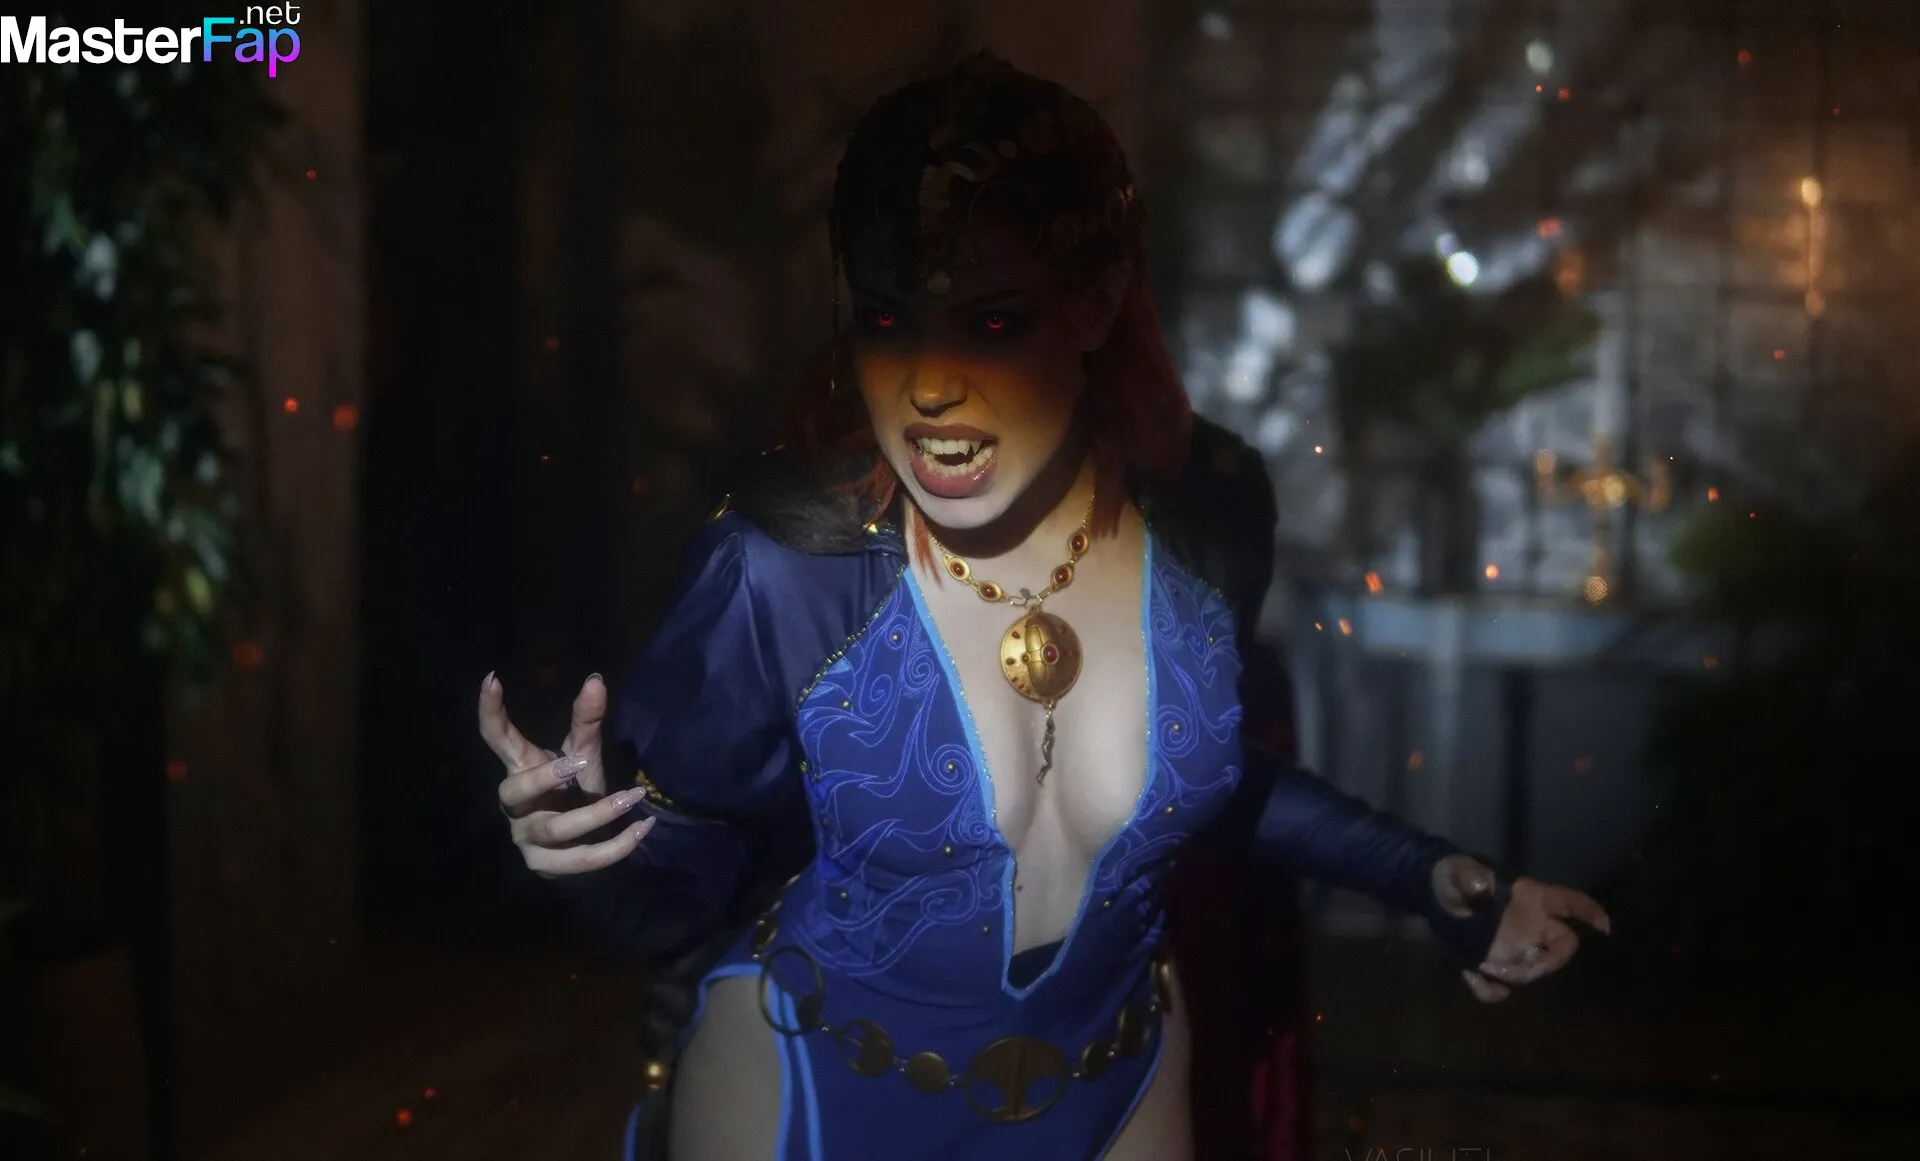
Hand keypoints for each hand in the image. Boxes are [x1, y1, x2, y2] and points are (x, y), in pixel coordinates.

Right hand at [478, 671, 653, 878]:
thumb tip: (596, 680)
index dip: (491, 712)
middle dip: (545, 778)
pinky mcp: (549, 867)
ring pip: (556, 830)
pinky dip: (617, 846)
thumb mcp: (583, 755)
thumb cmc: (576, 794)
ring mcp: (528, 839)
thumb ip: (586, 722)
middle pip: (514, 791)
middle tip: (581, 761)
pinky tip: (643, 828)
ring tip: (633, 796)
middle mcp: (516, 807)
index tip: (493, 679)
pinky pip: (583, 860)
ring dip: (597, 813)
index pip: (497, 739)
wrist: (585, 846)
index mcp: (520, 769)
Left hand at [1431, 855, 1610, 1002]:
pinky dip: (1488, 989)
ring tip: (1485, 967)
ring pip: (1531, 969)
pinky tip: (1471, 976)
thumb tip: (1479, 885)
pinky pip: (1500, 986)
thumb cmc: (1453, 876)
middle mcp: (1530, 924)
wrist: (1434, 893)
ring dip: (1514, 975)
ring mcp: (1514, 946)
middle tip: (1523, 970)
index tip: (1604, 927)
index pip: (1568, 902)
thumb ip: (1469, 877)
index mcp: (1529, 898)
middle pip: (1561, 946)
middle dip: (1548, 962)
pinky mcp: (1494, 962)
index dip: (1589, 912)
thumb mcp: (1458, 872)